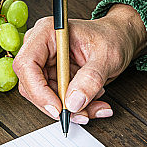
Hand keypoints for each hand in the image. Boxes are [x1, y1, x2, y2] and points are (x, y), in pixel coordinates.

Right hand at [13, 4, 146, 123]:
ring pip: (46, 99)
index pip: (27, 64)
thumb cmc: (112, 37)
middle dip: (58, 105)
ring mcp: (46, 65)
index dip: (38, 90)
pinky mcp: (54, 80)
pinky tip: (94, 104)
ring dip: (72, 110)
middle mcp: (42, 49)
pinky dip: (77, 109)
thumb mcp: (106, 57)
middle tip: (81, 113)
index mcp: (47, 33)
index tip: (58, 108)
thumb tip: (73, 102)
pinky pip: (58, 102)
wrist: (120, 39)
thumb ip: (90, 79)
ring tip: (95, 105)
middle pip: (31, 86)